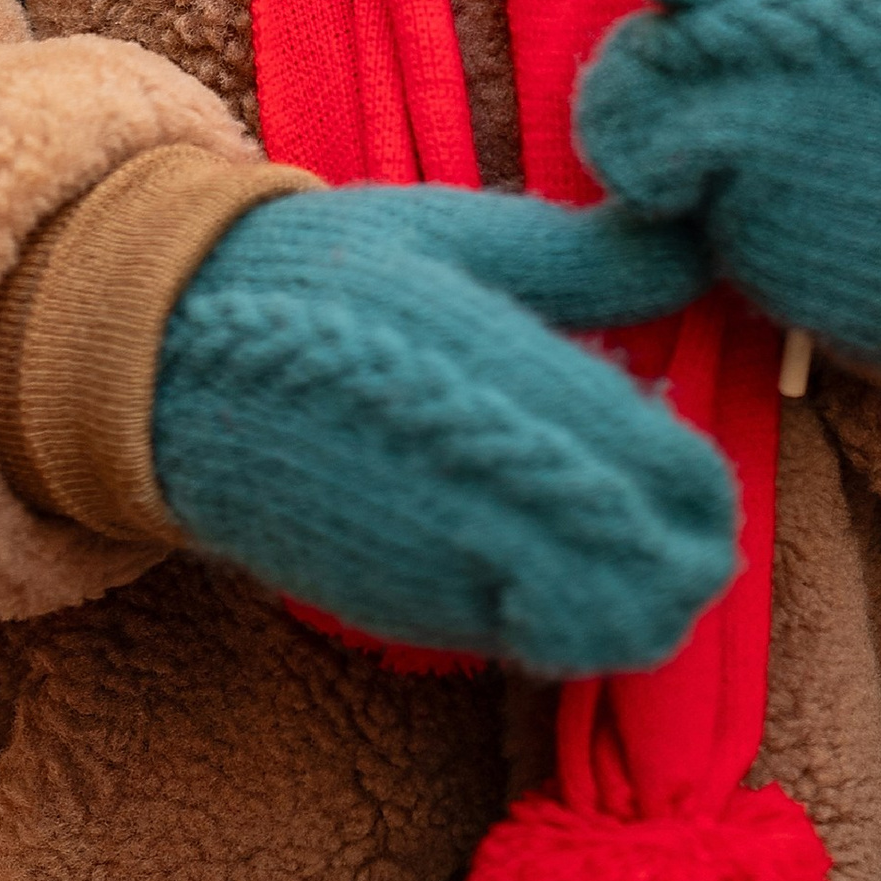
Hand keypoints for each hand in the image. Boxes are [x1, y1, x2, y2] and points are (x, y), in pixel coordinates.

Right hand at [150, 184, 733, 677]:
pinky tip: (532, 547)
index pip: (664, 479)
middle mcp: (483, 496)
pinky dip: (558, 610)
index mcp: (507, 383)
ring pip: (599, 632)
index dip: (701, 482)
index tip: (687, 440)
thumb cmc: (334, 277)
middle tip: (671, 502)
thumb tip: (703, 249)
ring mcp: (441, 570)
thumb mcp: (464, 238)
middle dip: (684, 554)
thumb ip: (591, 260)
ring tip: (604, 524)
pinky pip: (524, 642)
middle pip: (655, 585)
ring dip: (629, 591)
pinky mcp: (403, 616)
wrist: (177, 359)